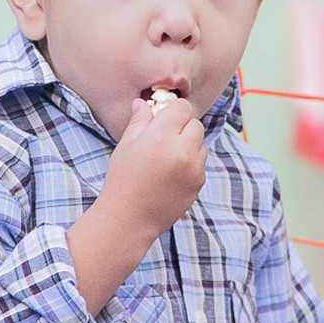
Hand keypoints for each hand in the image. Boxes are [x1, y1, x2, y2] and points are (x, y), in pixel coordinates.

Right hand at [97, 97, 206, 241]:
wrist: (129, 219)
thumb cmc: (123, 180)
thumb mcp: (126, 145)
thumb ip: (139, 121)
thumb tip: (142, 103)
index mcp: (161, 136)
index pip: (182, 107)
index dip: (172, 110)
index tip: (164, 118)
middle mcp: (182, 150)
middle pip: (195, 123)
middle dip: (182, 126)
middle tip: (164, 138)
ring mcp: (194, 168)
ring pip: (200, 143)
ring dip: (189, 144)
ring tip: (167, 158)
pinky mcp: (199, 182)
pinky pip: (200, 162)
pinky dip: (191, 162)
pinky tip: (171, 173)